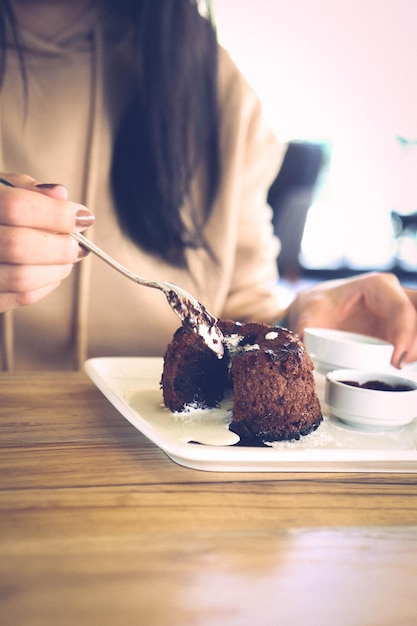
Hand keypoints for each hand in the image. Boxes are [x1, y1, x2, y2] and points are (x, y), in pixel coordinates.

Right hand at [0, 173, 93, 312]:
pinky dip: (46, 284)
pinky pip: (22, 298)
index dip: (57, 213)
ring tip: (66, 256)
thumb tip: (60, 195)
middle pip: (20, 245)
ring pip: (23, 278)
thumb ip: (25, 189)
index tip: (83, 216)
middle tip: (76, 241)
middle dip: (61, 245)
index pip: (18, 207)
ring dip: (57, 268)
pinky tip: (49, 270)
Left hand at [286, 272, 416, 367]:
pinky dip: (411, 353)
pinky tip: (396, 365)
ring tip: (395, 366)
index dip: (405, 335)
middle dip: (415, 341)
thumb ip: (304, 327)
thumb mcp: (307, 314)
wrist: (315, 310)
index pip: (402, 309)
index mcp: (377, 286)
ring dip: (414, 349)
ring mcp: (400, 313)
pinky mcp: (400, 329)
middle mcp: (395, 295)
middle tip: (400, 363)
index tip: (394, 361)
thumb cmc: (315, 306)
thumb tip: (302, 343)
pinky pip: (414, 340)